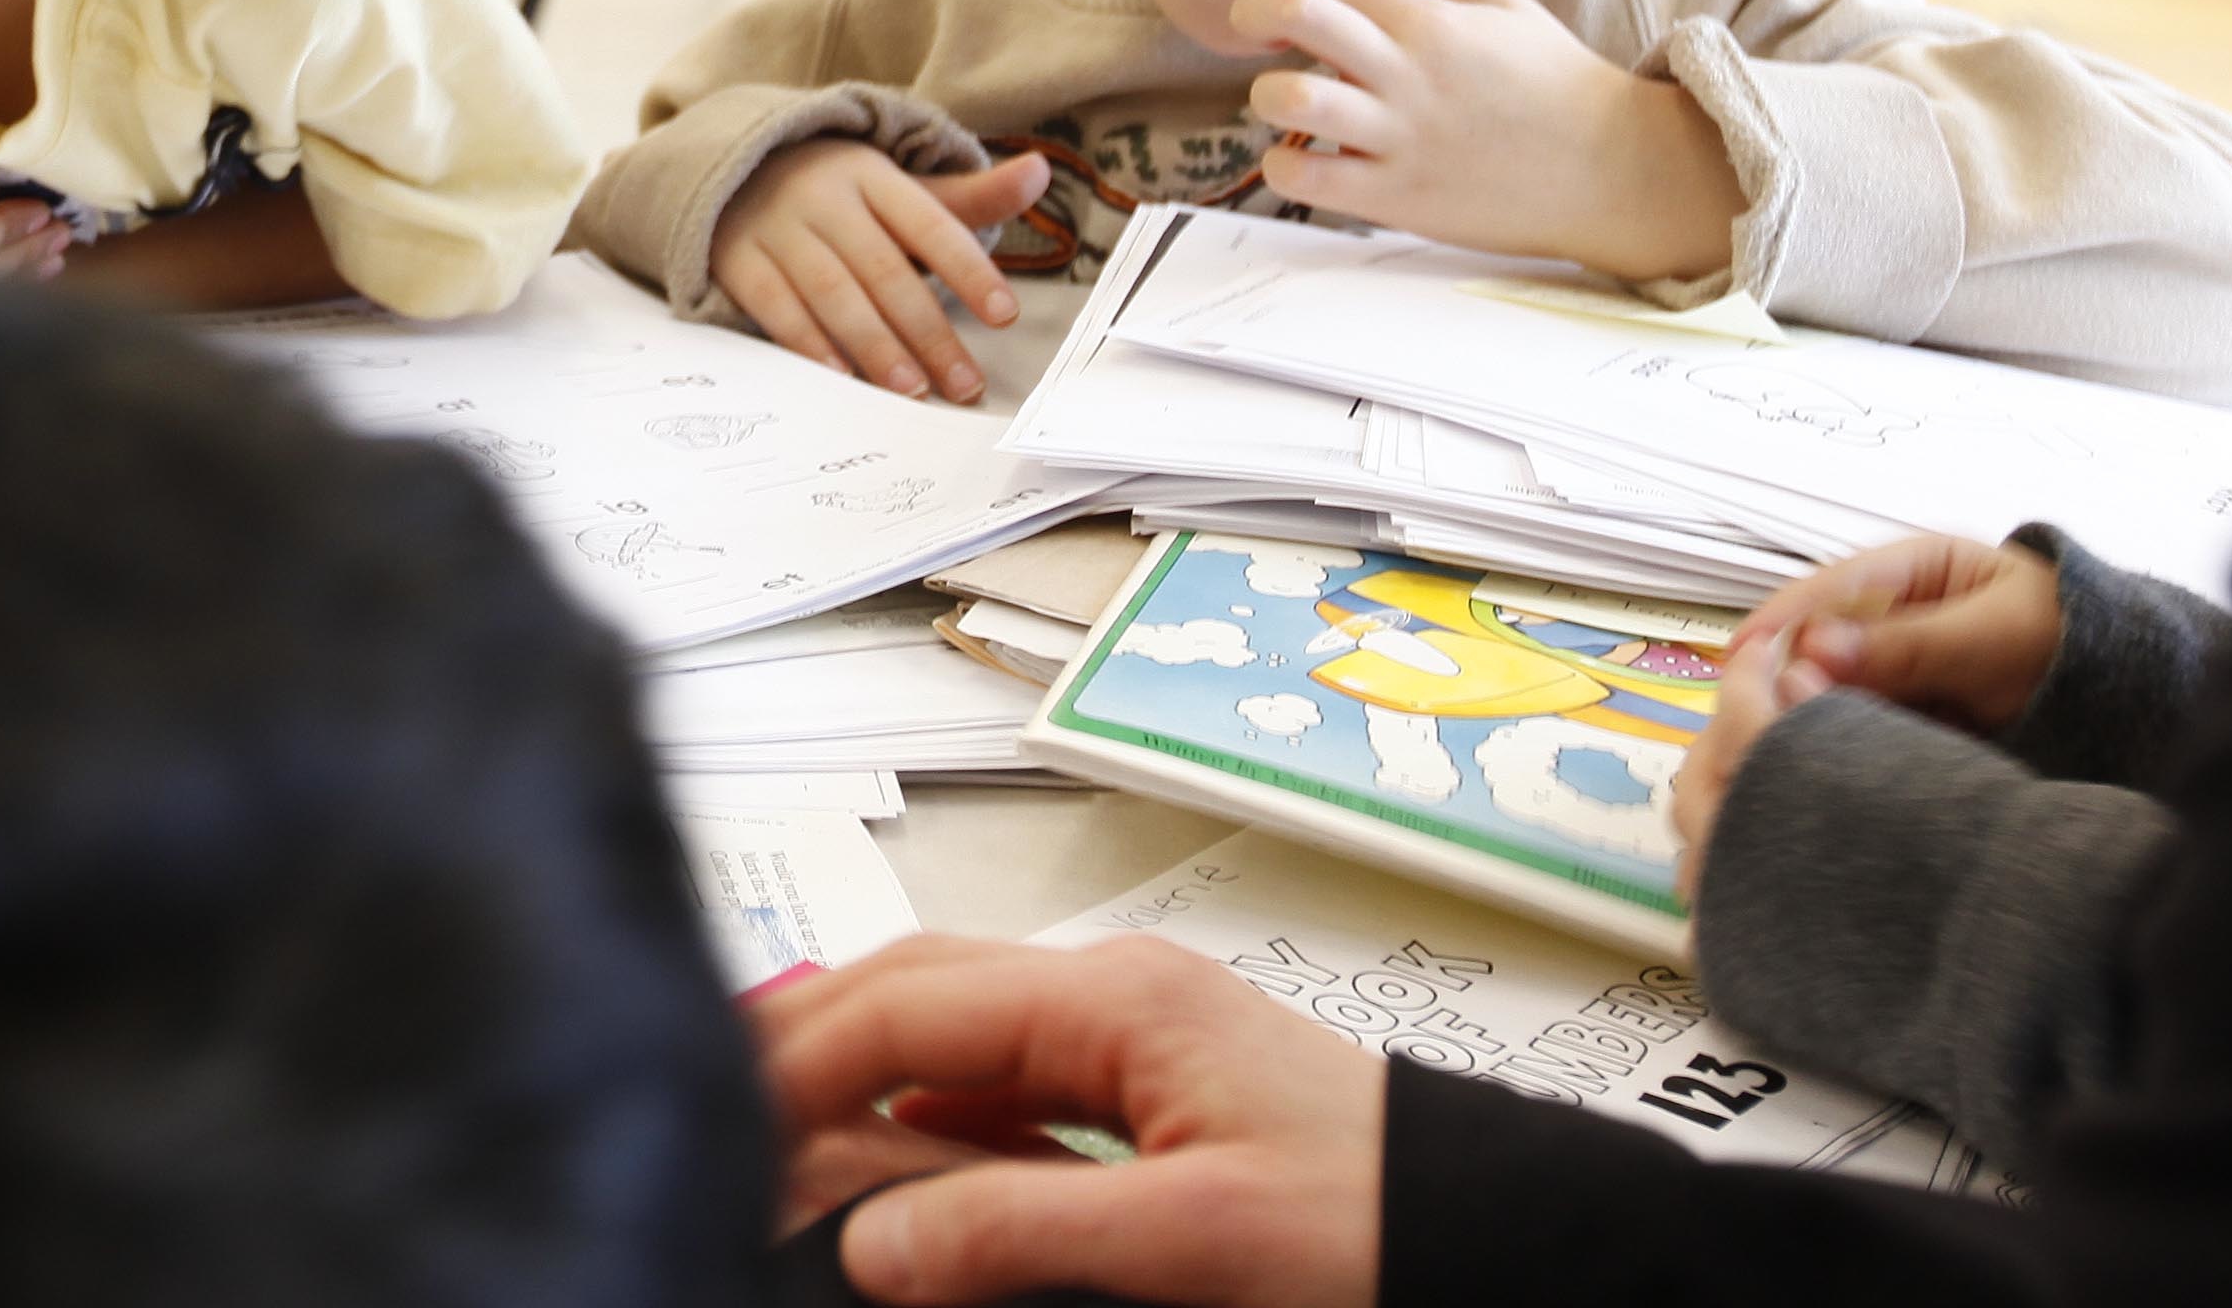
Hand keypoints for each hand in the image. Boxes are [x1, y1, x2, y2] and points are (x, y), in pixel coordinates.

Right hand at [710, 143, 1053, 402]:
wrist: (734, 169)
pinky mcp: (737, 257)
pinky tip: (841, 376)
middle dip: (928, 332)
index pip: (931, 224)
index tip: (1005, 316)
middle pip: (885, 269)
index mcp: (872, 174)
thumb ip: (970, 197)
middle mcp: (824, 195)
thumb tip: (1042, 172)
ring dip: (875, 345)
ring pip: (833, 291)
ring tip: (912, 391)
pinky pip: (775, 304)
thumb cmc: (839, 192)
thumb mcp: (898, 187)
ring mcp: (777, 225)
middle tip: (964, 383)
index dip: (970, 270)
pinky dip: (808, 342)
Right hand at [755, 935, 1382, 1307]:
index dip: (795, 1059)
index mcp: (1117, 998)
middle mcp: (1117, 1000)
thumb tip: (872, 1237)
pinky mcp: (1153, 1108)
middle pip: (917, 992)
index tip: (718, 1120)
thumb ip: (1020, 1228)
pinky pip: (1007, 1097)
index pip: (905, 1002)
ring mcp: (1135, 1048)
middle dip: (810, 1043)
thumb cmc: (1385, 1220)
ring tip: (781, 1142)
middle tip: (719, 1112)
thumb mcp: (1195, 1239)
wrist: (1512, 1240)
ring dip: (864, 1082)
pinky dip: (929, 1125)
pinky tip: (901, 1182)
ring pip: (956, 1041)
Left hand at [1200, 0, 1744, 284]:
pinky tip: (1310, 156)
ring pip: (1286, 100)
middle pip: (1291, 15)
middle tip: (1257, 27)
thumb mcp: (1499, 9)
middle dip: (1252, 10)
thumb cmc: (1556, 83)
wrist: (1610, 169)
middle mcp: (1403, 72)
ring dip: (1269, 94)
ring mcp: (1397, 137)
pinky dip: (1287, 163)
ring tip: (1293, 100)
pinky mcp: (1397, 199)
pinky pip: (1306, 178)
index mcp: (1425, 19)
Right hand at [1733, 532, 2064, 735]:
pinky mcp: (1908, 708)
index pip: (1829, 587)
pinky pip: (1860, 719)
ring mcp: (1898, 662)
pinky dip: (1836, 738)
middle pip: (1818, 638)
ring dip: (1804, 708)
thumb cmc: (2069, 641)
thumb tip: (1812, 651)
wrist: (2134, 695)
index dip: (1781, 620)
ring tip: (1765, 741)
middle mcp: (1893, 612)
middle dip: (1781, 670)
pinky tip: (1811, 761)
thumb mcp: (1992, 636)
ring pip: (1832, 683)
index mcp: (1912, 567)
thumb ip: (1910, 645)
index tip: (1739, 655)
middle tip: (1742, 709)